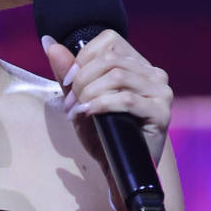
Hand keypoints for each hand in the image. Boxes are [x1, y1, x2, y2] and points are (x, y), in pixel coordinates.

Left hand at [41, 31, 172, 167]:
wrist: (117, 169)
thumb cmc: (101, 133)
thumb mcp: (79, 99)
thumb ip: (67, 72)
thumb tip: (49, 43)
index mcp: (136, 64)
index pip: (108, 42)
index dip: (82, 59)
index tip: (68, 82)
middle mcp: (153, 73)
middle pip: (109, 59)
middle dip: (82, 80)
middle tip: (71, 103)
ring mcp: (161, 92)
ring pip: (117, 77)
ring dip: (89, 94)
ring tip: (78, 111)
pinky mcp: (161, 113)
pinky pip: (126, 100)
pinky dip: (102, 105)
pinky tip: (89, 114)